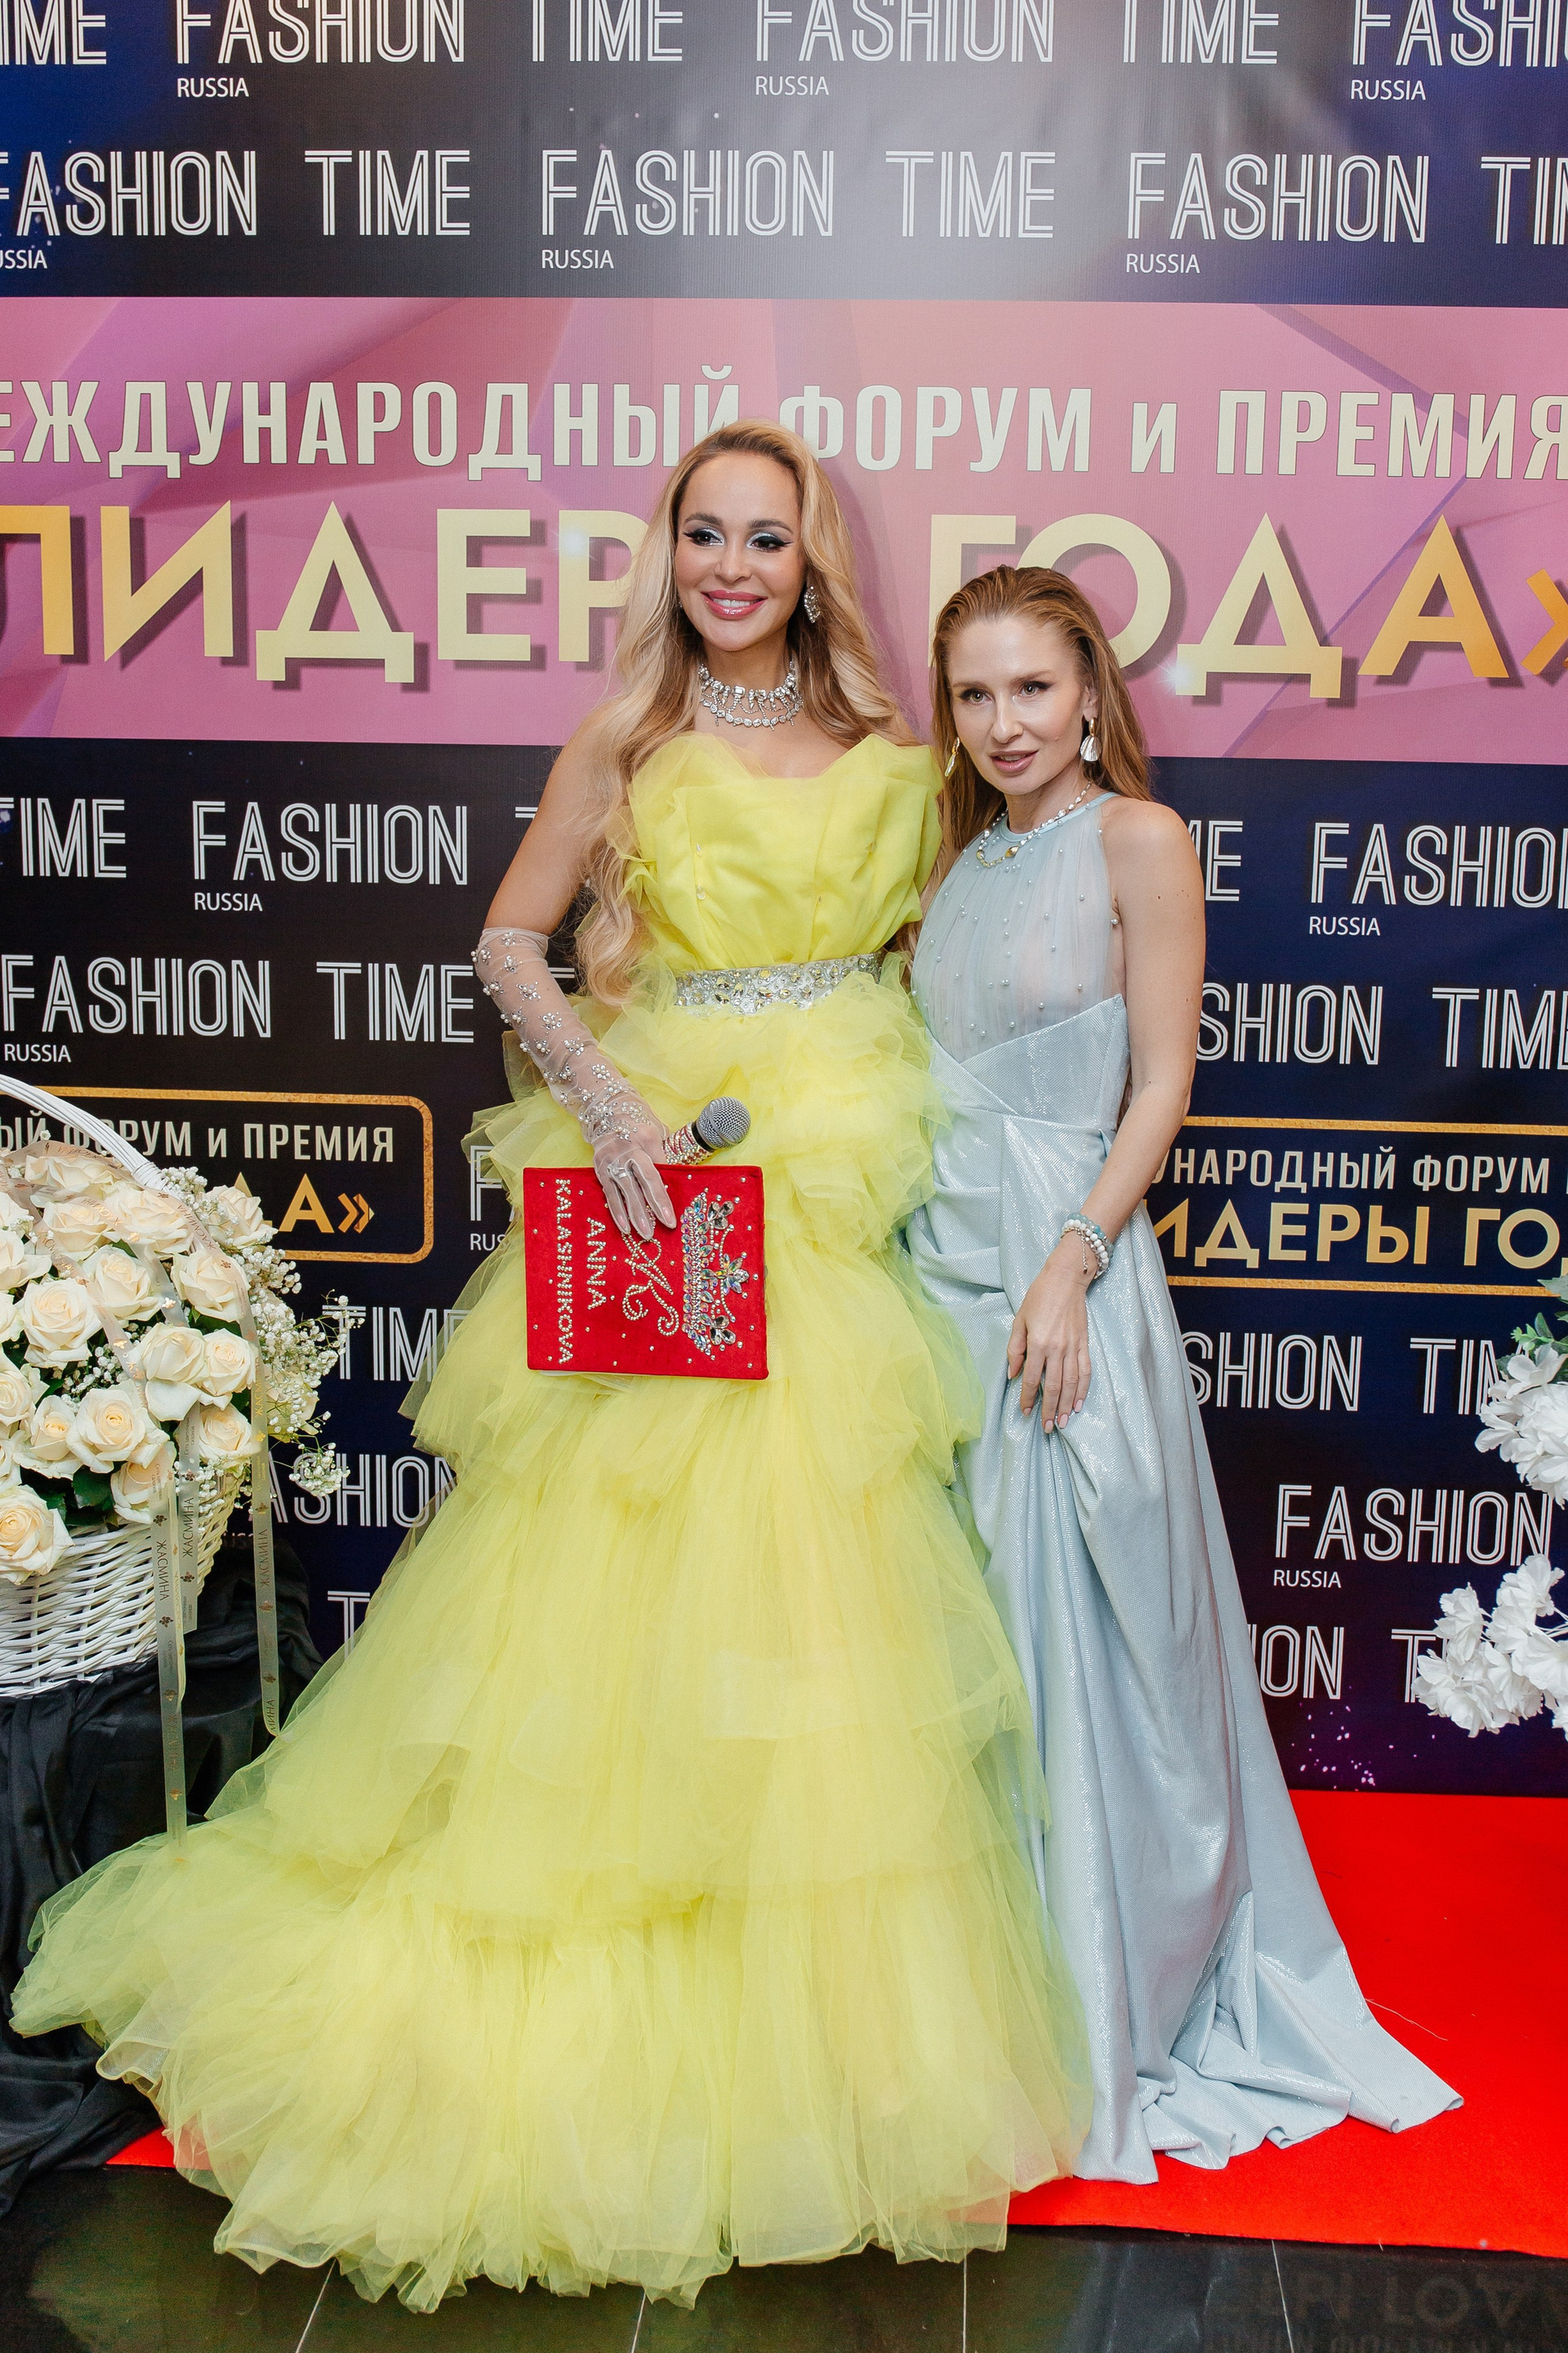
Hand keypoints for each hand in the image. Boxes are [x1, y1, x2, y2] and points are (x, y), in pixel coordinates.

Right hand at [592, 1111, 675, 1241]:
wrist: (608, 1109)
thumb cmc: (639, 1124)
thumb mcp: (655, 1133)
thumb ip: (661, 1158)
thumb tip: (669, 1187)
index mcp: (646, 1138)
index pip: (657, 1172)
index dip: (664, 1195)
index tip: (671, 1217)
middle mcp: (627, 1148)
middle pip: (642, 1181)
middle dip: (653, 1206)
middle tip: (663, 1227)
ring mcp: (611, 1158)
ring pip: (625, 1189)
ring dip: (635, 1214)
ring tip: (645, 1233)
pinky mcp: (599, 1167)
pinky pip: (609, 1192)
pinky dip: (616, 1210)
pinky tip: (624, 1227)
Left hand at [1007, 1237, 1093, 1429]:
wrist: (1066, 1279)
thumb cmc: (1038, 1297)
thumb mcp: (1019, 1320)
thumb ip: (1014, 1349)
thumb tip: (1012, 1374)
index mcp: (1037, 1343)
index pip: (1030, 1379)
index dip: (1027, 1398)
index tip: (1025, 1412)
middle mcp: (1056, 1349)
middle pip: (1053, 1387)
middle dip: (1050, 1410)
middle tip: (1048, 1428)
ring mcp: (1073, 1347)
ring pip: (1071, 1383)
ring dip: (1067, 1405)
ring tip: (1064, 1422)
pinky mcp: (1085, 1344)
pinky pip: (1086, 1371)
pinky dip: (1084, 1389)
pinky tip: (1080, 1403)